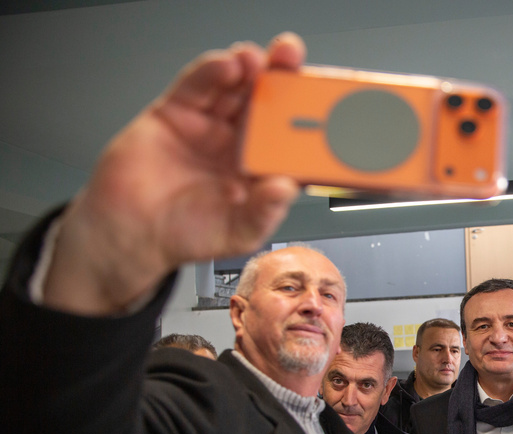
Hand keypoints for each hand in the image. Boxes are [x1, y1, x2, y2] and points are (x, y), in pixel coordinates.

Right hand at [45, 33, 305, 314]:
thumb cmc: (187, 234)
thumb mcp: (238, 232)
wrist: (130, 232)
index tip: (322, 103)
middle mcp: (240, 143)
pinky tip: (227, 66)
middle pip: (269, 102)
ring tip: (260, 61)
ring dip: (251, 68)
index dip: (308, 117)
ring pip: (236, 86)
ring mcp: (210, 124)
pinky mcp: (178, 112)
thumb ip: (264, 211)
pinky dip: (213, 70)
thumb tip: (286, 189)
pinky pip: (198, 84)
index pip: (294, 137)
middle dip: (283, 77)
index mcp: (262, 169)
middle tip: (294, 60)